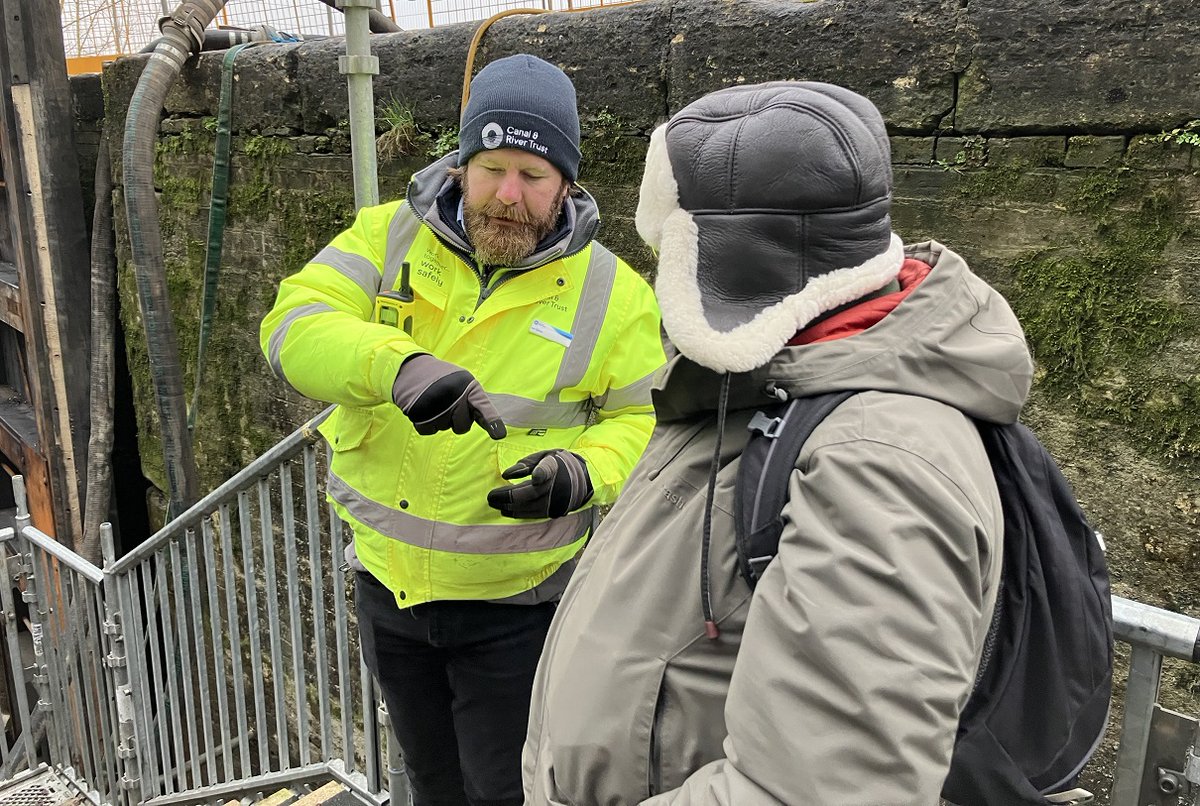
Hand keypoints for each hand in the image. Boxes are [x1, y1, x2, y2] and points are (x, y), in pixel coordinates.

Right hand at [391, 354, 506, 438]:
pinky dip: (426, 423)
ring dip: (439, 419)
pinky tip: (423, 408)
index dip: (491, 421)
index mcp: (468, 387)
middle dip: (455, 419)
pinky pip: (429, 430)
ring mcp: (437, 406)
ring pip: (445, 428)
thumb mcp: (463, 382)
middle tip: (446, 402)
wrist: (411, 368)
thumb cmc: (442, 378)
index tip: (499, 434)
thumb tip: (486, 421)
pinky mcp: (420, 414)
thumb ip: (474, 400)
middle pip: (462, 426)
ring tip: (433, 400)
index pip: (482, 406)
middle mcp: (454, 396)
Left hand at [487, 450, 592, 518]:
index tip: (535, 476)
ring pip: (529, 507)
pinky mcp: (554, 512)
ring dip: (510, 507)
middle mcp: (555, 487)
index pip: (547, 470)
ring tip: (496, 504)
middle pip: (528, 494)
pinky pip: (533, 515)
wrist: (583, 479)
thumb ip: (526, 463)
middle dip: (507, 497)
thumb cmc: (559, 464)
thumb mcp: (545, 455)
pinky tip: (507, 511)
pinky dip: (518, 513)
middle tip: (490, 497)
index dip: (541, 473)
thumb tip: (507, 474)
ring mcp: (555, 502)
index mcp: (554, 467)